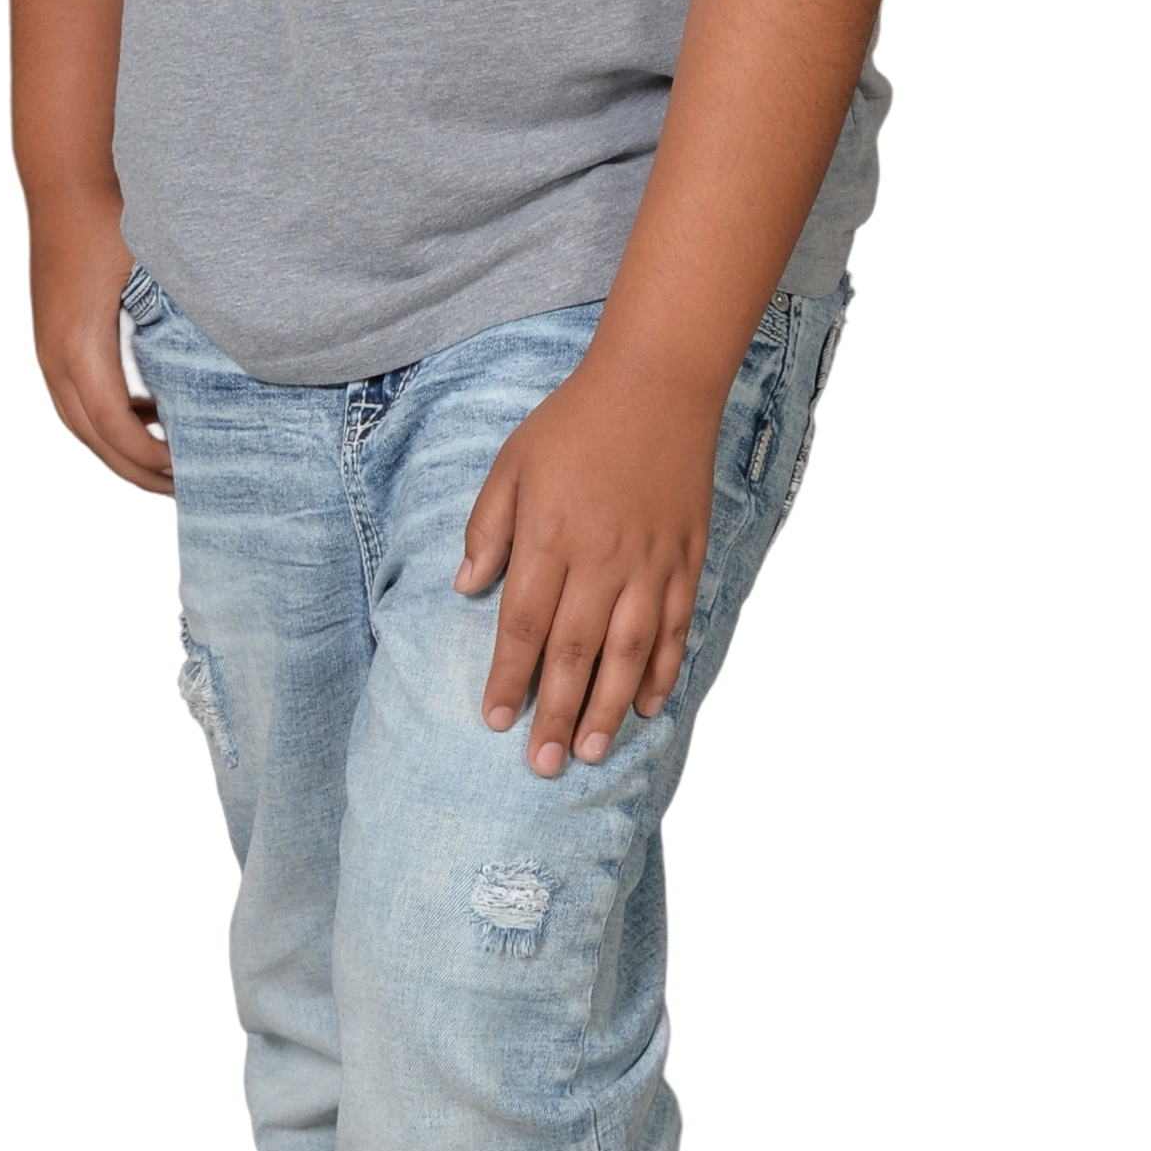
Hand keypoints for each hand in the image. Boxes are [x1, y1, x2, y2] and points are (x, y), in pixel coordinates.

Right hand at [23, 187, 172, 500]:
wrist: (64, 178)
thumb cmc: (110, 216)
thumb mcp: (154, 265)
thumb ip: (182, 311)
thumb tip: (234, 347)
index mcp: (80, 345)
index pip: (112, 426)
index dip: (147, 458)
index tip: (184, 471)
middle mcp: (55, 356)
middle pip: (91, 438)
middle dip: (133, 470)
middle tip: (181, 487)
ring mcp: (47, 348)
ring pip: (76, 424)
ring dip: (115, 451)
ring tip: (160, 468)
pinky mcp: (50, 337)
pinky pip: (72, 399)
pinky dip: (102, 423)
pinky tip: (140, 421)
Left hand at [453, 353, 720, 775]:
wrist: (656, 385)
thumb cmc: (574, 422)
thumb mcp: (512, 463)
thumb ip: (487, 527)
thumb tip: (465, 587)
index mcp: (550, 536)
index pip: (522, 625)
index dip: (507, 678)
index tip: (495, 720)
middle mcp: (601, 559)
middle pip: (573, 653)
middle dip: (553, 713)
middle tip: (541, 765)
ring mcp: (650, 563)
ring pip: (628, 653)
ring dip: (606, 708)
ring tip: (587, 752)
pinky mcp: (686, 559)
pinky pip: (675, 628)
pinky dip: (663, 671)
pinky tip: (648, 705)